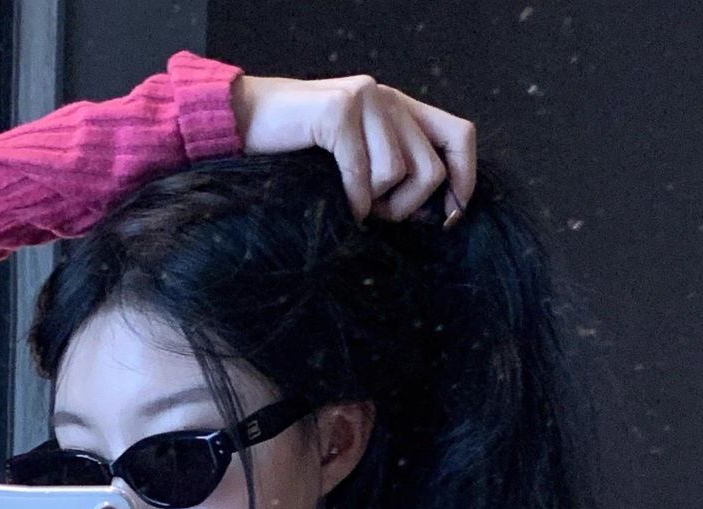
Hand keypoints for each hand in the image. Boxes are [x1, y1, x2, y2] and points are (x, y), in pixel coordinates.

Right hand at [230, 72, 474, 224]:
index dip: (464, 179)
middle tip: (373, 214)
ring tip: (347, 202)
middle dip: (405, 207)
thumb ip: (388, 169)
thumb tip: (430, 211)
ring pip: (398, 174)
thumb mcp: (351, 160)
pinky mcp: (339, 112)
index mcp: (398, 107)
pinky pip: (363, 175)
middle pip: (431, 168)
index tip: (449, 217)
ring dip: (373, 204)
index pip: (459, 136)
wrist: (238, 122)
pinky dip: (351, 201)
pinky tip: (336, 203)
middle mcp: (388, 98)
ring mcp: (365, 100)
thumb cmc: (290, 153)